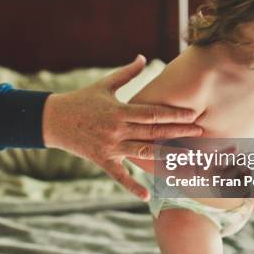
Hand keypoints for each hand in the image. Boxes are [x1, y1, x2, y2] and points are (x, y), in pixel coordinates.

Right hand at [42, 55, 203, 200]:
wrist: (53, 119)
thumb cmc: (81, 100)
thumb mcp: (104, 85)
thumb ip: (127, 73)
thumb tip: (143, 57)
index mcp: (119, 111)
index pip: (151, 113)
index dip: (173, 115)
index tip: (193, 115)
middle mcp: (117, 130)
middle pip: (152, 133)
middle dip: (178, 133)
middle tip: (200, 133)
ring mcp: (110, 147)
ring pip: (142, 153)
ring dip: (166, 157)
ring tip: (188, 159)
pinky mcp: (102, 160)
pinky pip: (119, 176)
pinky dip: (132, 186)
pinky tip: (148, 196)